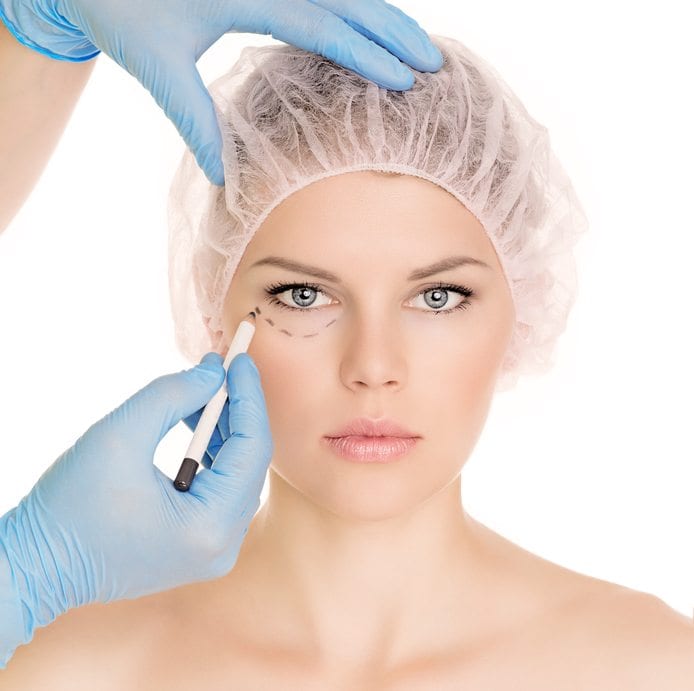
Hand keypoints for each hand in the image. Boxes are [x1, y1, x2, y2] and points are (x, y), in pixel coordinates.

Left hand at [0, 0, 443, 184]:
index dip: (366, 51)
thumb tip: (226, 177)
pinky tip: (371, 25)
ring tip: (415, 44)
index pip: (321, 22)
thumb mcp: (159, 66)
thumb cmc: (117, 10)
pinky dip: (351, 8)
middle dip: (392, 28)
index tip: (403, 79)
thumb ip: (196, 118)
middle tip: (431, 59)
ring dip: (380, 15)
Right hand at [0, 351, 271, 640]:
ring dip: (224, 429)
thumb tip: (215, 372)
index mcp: (210, 527)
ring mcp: (213, 552)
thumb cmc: (69, 506)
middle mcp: (223, 547)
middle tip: (224, 369)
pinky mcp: (198, 547)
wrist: (37, 567)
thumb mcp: (120, 435)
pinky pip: (220, 490)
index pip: (253, 449)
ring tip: (204, 392)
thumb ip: (173, 396)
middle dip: (237, 410)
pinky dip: (212, 454)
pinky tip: (195, 423)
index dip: (249, 398)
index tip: (240, 359)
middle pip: (249, 462)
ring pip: (237, 474)